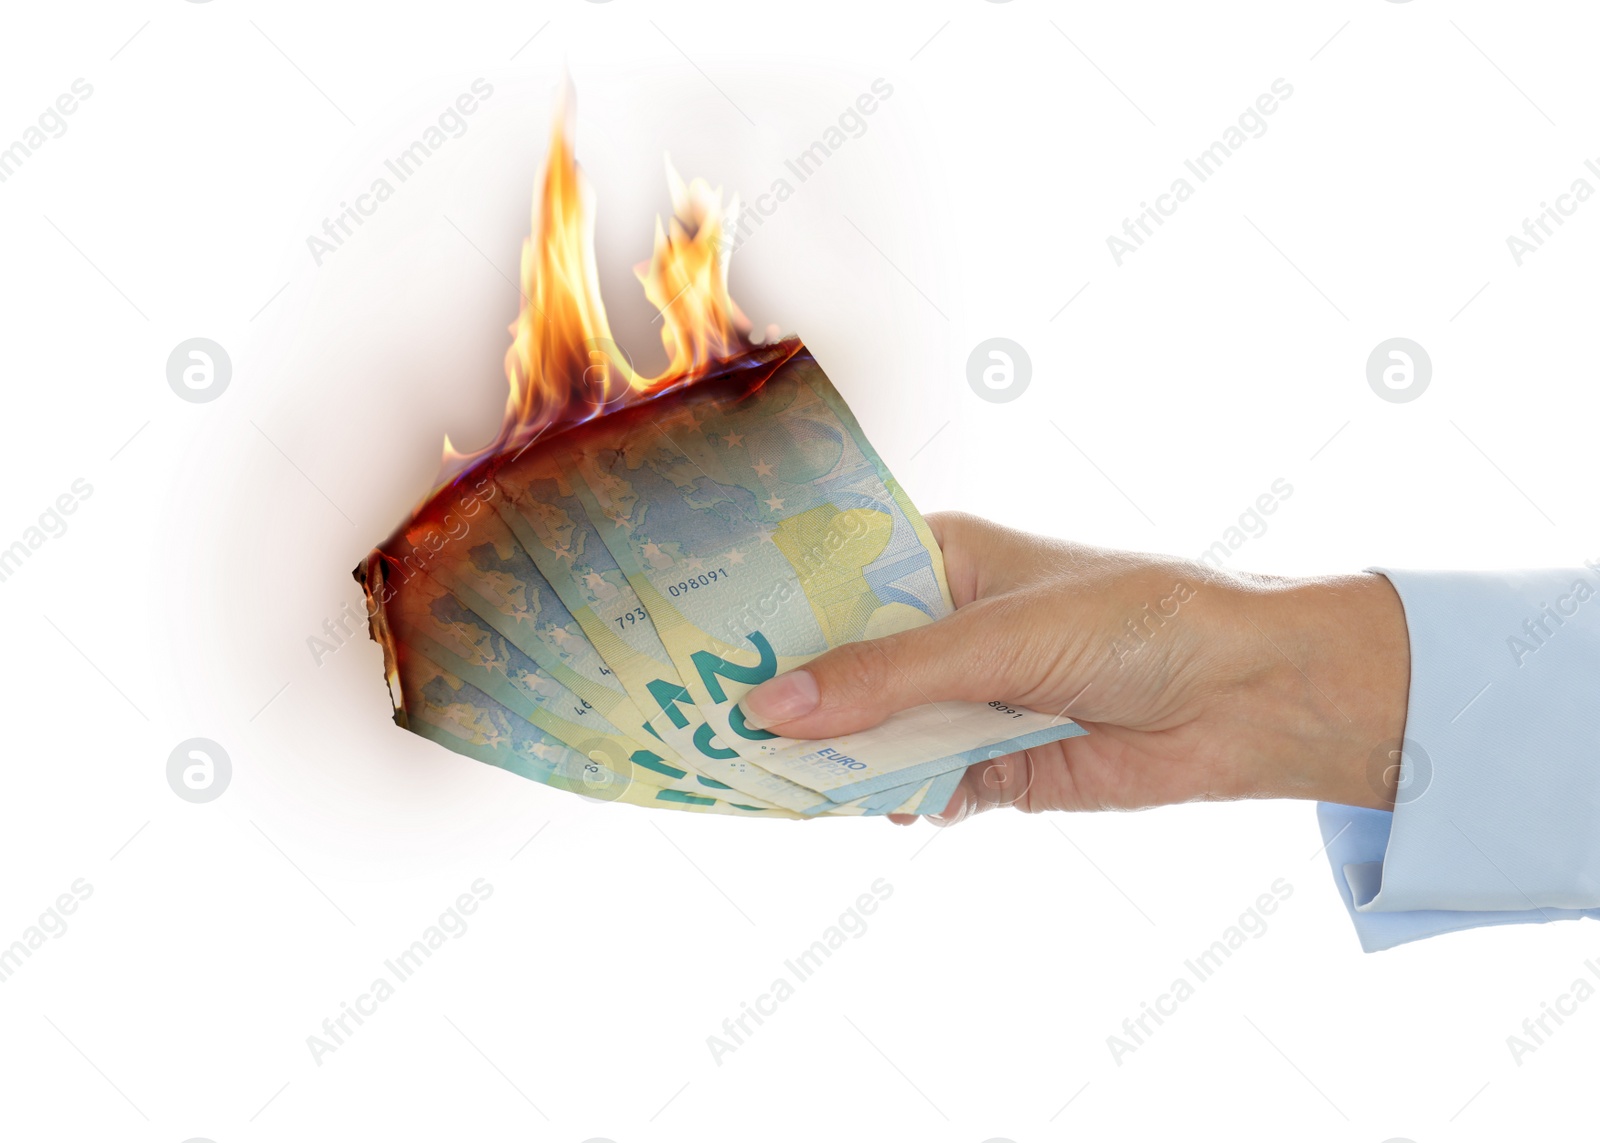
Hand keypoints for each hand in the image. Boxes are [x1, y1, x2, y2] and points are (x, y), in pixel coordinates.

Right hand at [737, 512, 1410, 824]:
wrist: (1252, 699)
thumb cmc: (1138, 620)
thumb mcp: (1000, 634)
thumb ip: (888, 675)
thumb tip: (771, 707)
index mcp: (939, 558)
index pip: (827, 579)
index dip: (765, 610)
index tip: (692, 640)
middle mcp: (943, 628)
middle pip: (840, 668)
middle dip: (790, 699)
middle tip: (707, 728)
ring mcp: (966, 700)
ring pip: (873, 736)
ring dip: (838, 760)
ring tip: (770, 782)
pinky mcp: (993, 765)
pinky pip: (918, 787)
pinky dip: (896, 802)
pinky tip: (874, 810)